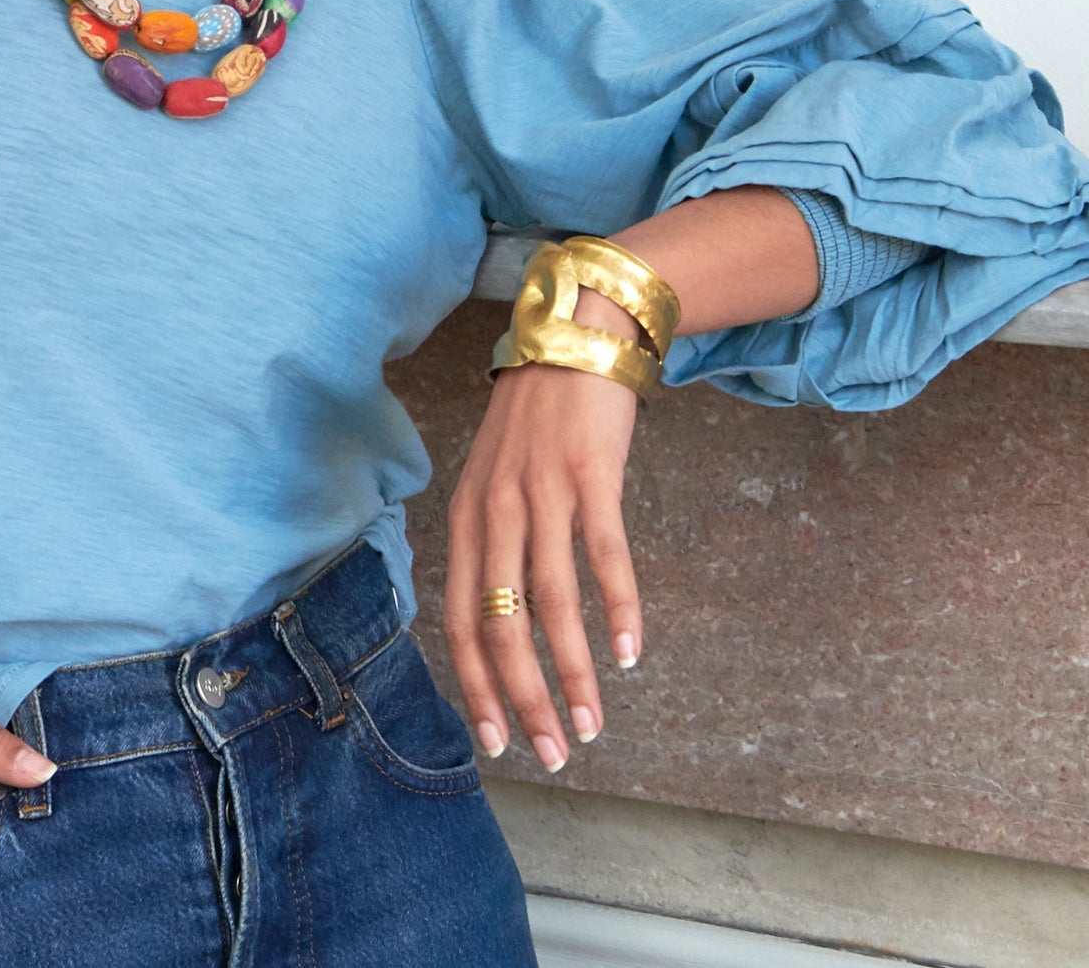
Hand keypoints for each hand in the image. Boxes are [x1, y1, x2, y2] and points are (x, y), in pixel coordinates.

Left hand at [443, 287, 643, 772]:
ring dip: (571, 673)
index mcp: (466, 516)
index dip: (474, 684)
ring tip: (592, 722)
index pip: (458, 617)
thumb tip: (498, 616)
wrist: (575, 337)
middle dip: (523, 698)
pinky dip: (618, 611)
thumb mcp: (493, 475)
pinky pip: (603, 557)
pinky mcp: (591, 476)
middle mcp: (496, 509)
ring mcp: (543, 492)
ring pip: (551, 603)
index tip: (493, 741)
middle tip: (552, 753)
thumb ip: (490, 538)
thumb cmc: (535, 418)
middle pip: (501, 622)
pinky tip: (630, 655)